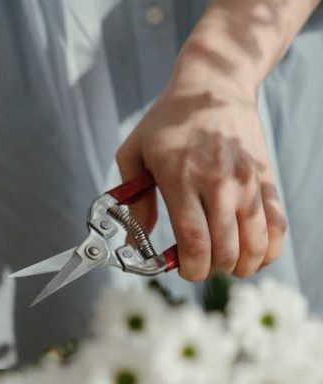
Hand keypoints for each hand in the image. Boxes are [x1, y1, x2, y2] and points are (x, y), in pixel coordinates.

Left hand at [116, 81, 285, 281]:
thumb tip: (136, 243)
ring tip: (224, 261)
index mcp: (181, 177)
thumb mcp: (134, 153)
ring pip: (256, 245)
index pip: (194, 241)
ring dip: (240, 266)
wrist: (214, 83)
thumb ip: (134, 200)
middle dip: (211, 270)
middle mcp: (219, 182)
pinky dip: (268, 251)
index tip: (183, 269)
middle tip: (199, 264)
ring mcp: (248, 182)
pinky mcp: (266, 180)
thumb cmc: (167, 122)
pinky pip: (278, 227)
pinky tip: (252, 254)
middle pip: (226, 250)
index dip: (191, 268)